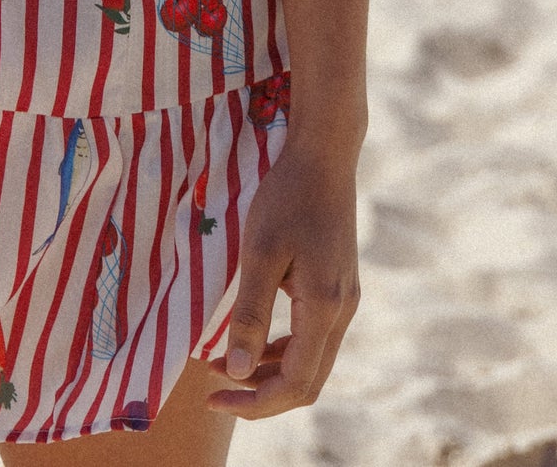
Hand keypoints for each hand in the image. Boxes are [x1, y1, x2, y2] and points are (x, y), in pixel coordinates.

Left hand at [204, 139, 360, 419]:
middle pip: (308, 382)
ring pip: (313, 362)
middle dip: (260, 394)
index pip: (296, 383)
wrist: (323, 155)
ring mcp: (344, 299)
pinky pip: (314, 337)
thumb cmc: (287, 196)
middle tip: (213, 392)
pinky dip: (283, 348)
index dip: (254, 402)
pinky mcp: (339, 287)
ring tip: (223, 366)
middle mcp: (342, 311)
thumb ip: (250, 313)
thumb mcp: (260, 252)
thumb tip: (235, 372)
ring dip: (270, 372)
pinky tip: (253, 339)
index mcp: (325, 307)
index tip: (212, 397)